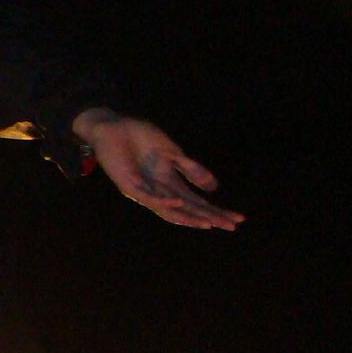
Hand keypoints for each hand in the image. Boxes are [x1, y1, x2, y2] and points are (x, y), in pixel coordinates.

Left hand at [72, 109, 242, 230]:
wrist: (112, 126)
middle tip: (231, 226)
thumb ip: (191, 168)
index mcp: (169, 183)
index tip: (239, 218)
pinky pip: (148, 196)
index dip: (217, 210)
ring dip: (189, 216)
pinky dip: (164, 200)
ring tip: (209, 223)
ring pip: (169, 209)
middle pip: (188, 209)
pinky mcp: (129, 184)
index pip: (197, 202)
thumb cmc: (139, 137)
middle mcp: (158, 191)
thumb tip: (214, 188)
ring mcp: (144, 190)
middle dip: (209, 217)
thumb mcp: (172, 152)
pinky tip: (179, 202)